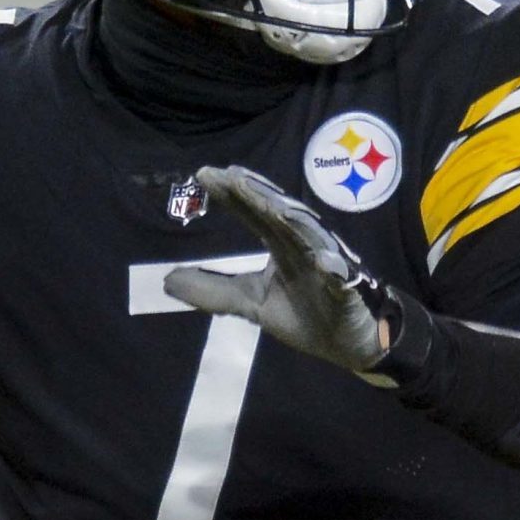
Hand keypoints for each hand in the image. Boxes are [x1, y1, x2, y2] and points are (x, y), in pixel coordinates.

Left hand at [163, 165, 397, 379]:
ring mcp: (329, 266)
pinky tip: (325, 262)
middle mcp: (304, 247)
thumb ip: (214, 291)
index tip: (204, 175)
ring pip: (311, 238)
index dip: (231, 195)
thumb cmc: (307, 315)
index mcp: (282, 246)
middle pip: (279, 215)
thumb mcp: (251, 304)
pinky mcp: (349, 291)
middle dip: (257, 195)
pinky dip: (335, 270)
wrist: (352, 345)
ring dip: (293, 221)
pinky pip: (342, 279)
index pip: (254, 214)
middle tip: (230, 175)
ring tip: (271, 206)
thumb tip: (167, 280)